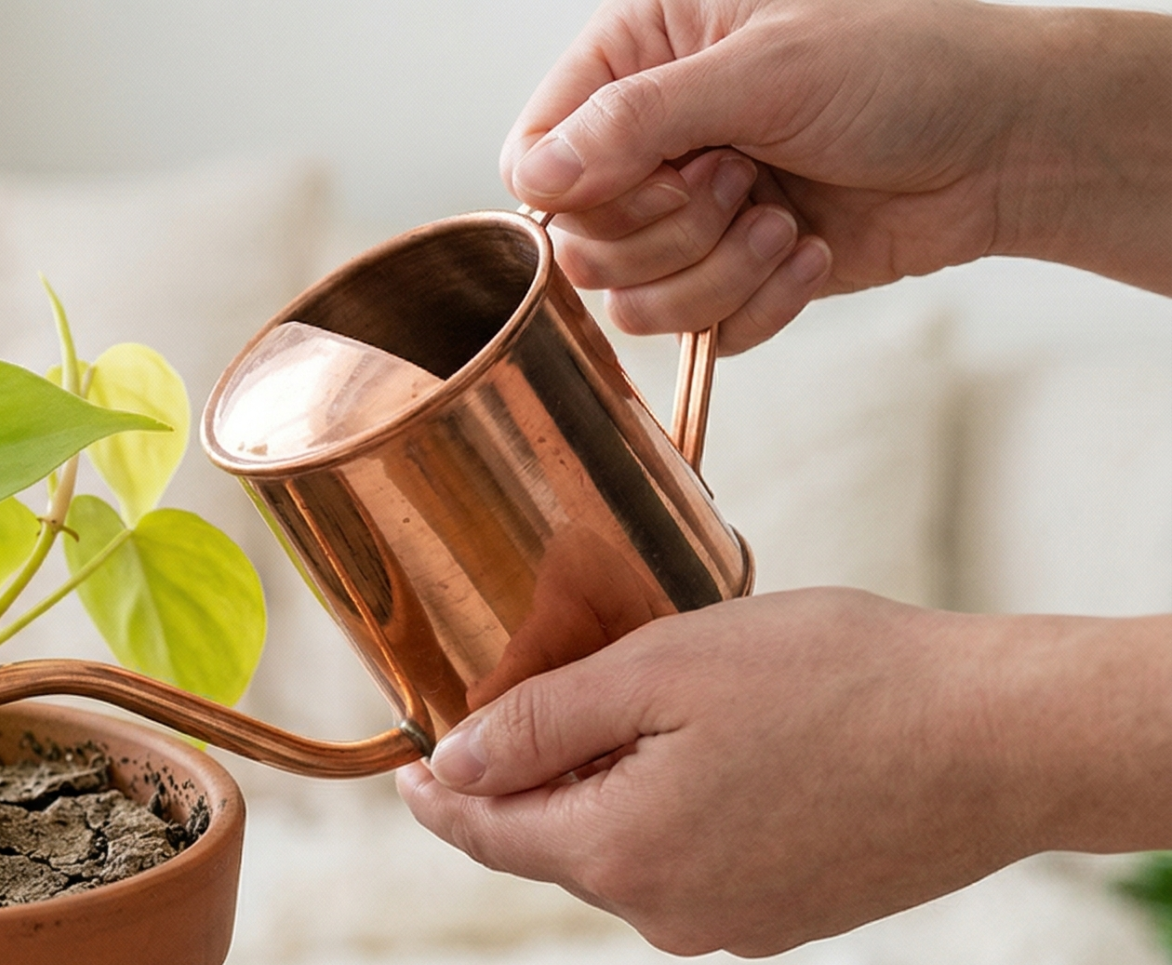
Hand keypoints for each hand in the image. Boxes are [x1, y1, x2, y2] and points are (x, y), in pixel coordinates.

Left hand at [396, 590, 1171, 956]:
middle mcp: (664, 914)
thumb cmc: (837, 683)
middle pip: (553, 848)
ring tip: (630, 722)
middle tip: (514, 716)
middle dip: (526, 787)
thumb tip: (450, 766)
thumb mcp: (661, 668)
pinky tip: (712, 757)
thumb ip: (540, 722)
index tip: (405, 767)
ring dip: (607, 799)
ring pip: (626, 858)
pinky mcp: (789, 917)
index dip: (436, 797)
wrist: (1003, 741)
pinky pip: (694, 866)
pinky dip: (676, 817)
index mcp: (617, 856)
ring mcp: (732, 925)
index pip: (485, 835)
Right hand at [501, 0, 1171, 351]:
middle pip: (579, 237)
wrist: (1007, 145)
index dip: (576, 189)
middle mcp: (652, 137)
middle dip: (669, 229)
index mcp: (640, 55)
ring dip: (713, 273)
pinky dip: (753, 305)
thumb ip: (638, 120)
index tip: (658, 173)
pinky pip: (692, 330)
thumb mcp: (765, 73)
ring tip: (782, 222)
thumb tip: (537, 174)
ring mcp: (689, 212)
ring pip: (629, 298)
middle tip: (741, 182)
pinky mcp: (729, 274)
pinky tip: (809, 251)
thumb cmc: (908, 70)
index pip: (536, 150)